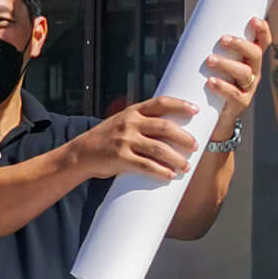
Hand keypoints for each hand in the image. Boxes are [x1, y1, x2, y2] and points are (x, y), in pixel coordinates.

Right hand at [76, 96, 197, 180]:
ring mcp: (125, 140)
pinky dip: (161, 171)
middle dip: (183, 137)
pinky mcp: (120, 158)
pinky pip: (146, 165)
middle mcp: (130, 123)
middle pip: (164, 127)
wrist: (81, 153)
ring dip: (176, 158)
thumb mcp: (122, 122)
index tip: (195, 110)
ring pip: (158, 148)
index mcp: (133, 111)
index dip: (180, 105)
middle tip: (195, 146)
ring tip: (186, 166)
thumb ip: (142, 122)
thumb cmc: (107, 139)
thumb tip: (172, 129)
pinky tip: (171, 175)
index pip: (161, 103)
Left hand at [205, 18, 267, 130]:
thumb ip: (209, 46)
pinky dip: (223, 87)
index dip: (262, 31)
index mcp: (249, 59)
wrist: (212, 118)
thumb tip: (191, 24)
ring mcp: (248, 89)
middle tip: (222, 39)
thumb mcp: (214, 64)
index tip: (253, 20)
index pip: (262, 42)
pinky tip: (211, 82)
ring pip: (245, 73)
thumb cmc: (211, 83)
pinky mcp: (240, 104)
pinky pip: (235, 94)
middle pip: (255, 54)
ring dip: (227, 64)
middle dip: (240, 45)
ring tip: (209, 60)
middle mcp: (253, 72)